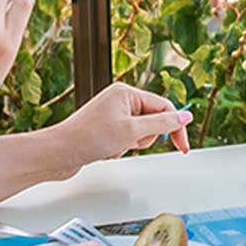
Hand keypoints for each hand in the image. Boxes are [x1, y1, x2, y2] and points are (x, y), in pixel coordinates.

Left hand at [47, 80, 192, 170]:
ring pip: (140, 133)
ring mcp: (112, 114)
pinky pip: (126, 139)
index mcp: (126, 92)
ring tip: (114, 146)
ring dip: (132, 144)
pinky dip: (121, 148)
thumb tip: (185, 116)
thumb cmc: (88, 138)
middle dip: (144, 138)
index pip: (164, 107)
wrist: (59, 153)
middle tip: (128, 141)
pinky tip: (106, 150)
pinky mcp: (106, 128)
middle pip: (152, 120)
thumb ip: (163, 123)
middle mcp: (119, 100)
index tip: (183, 146)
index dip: (175, 127)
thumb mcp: (133, 131)